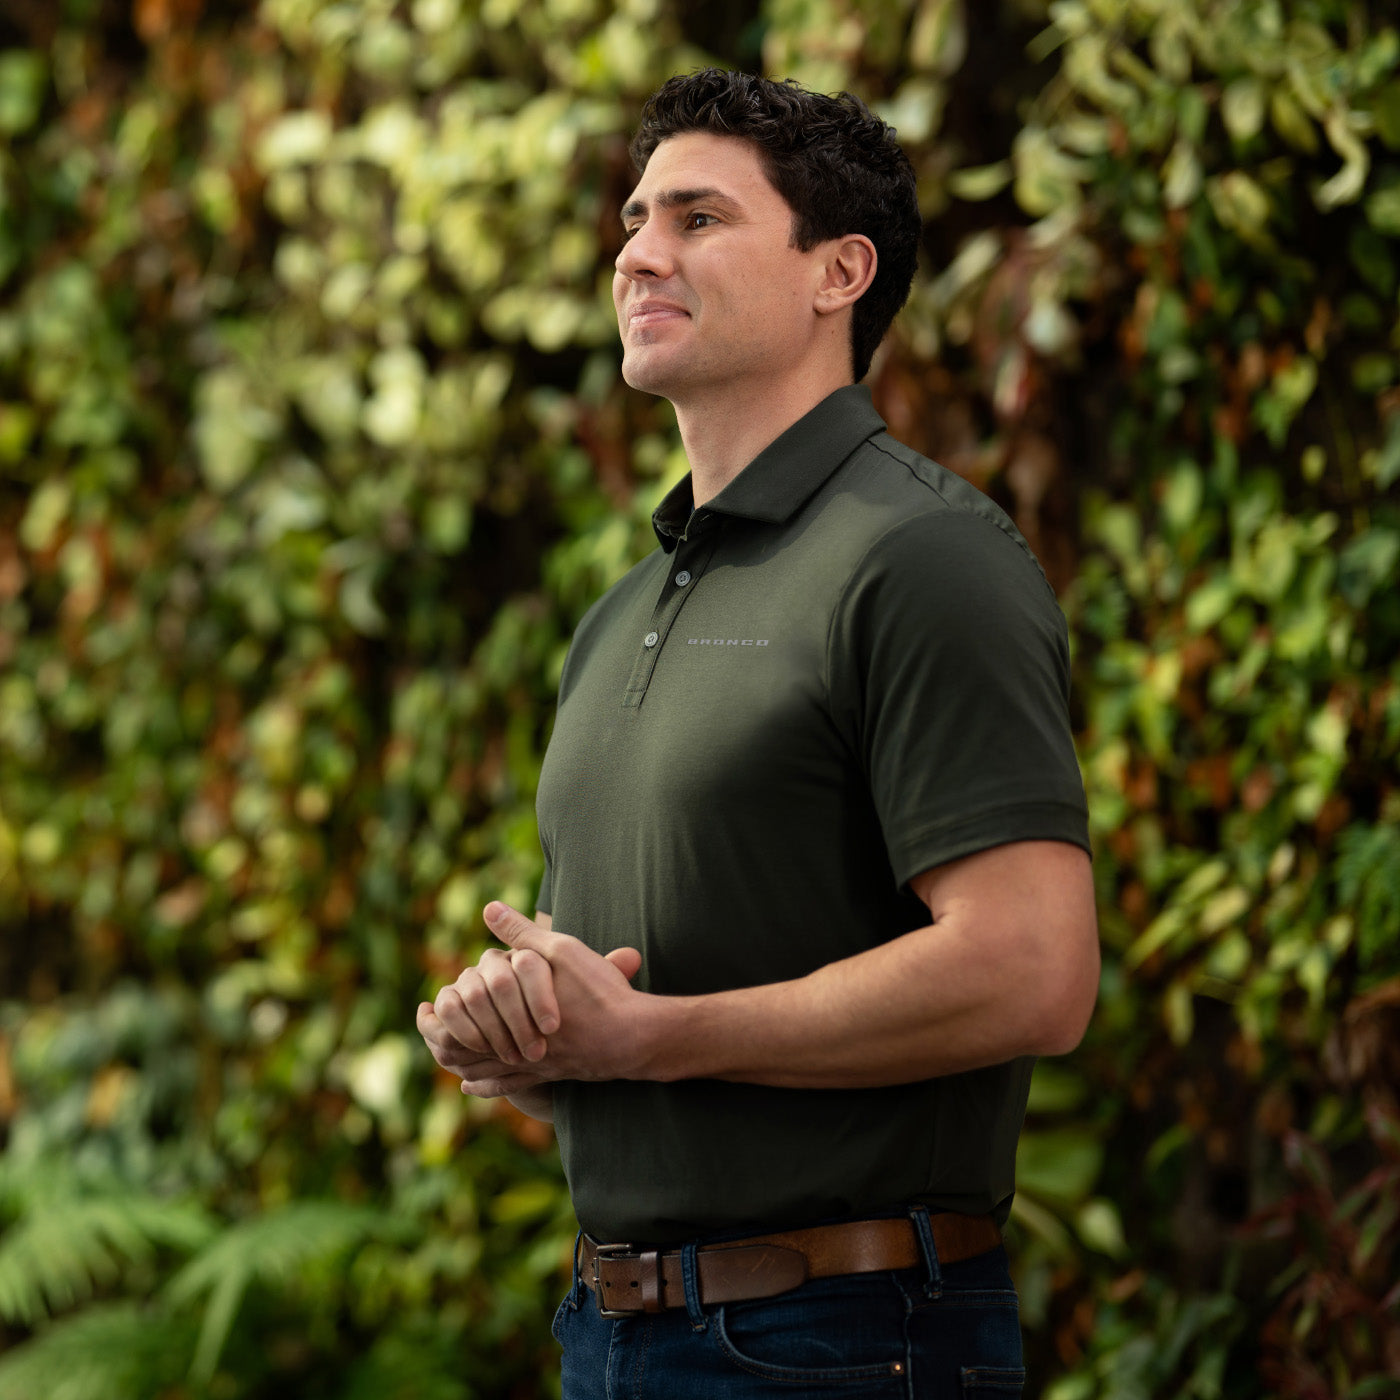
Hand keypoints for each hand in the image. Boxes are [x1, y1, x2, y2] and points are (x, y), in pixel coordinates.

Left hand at [419, 902, 645, 1083]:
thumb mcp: (560, 951)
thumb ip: (522, 932)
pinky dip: (486, 1086)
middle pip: (465, 1050)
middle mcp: (517, 1045)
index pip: (462, 1019)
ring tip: (440, 1056)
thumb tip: (489, 909)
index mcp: (512, 1013)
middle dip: (441, 1040)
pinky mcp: (551, 1075)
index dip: (439, 1013)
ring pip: (482, 1071)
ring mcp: (533, 1064)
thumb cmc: (599, 991)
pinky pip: (509, 1086)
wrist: (636, 1035)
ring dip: (458, 1064)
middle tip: (425, 1030)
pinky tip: (471, 1085)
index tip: (425, 1006)